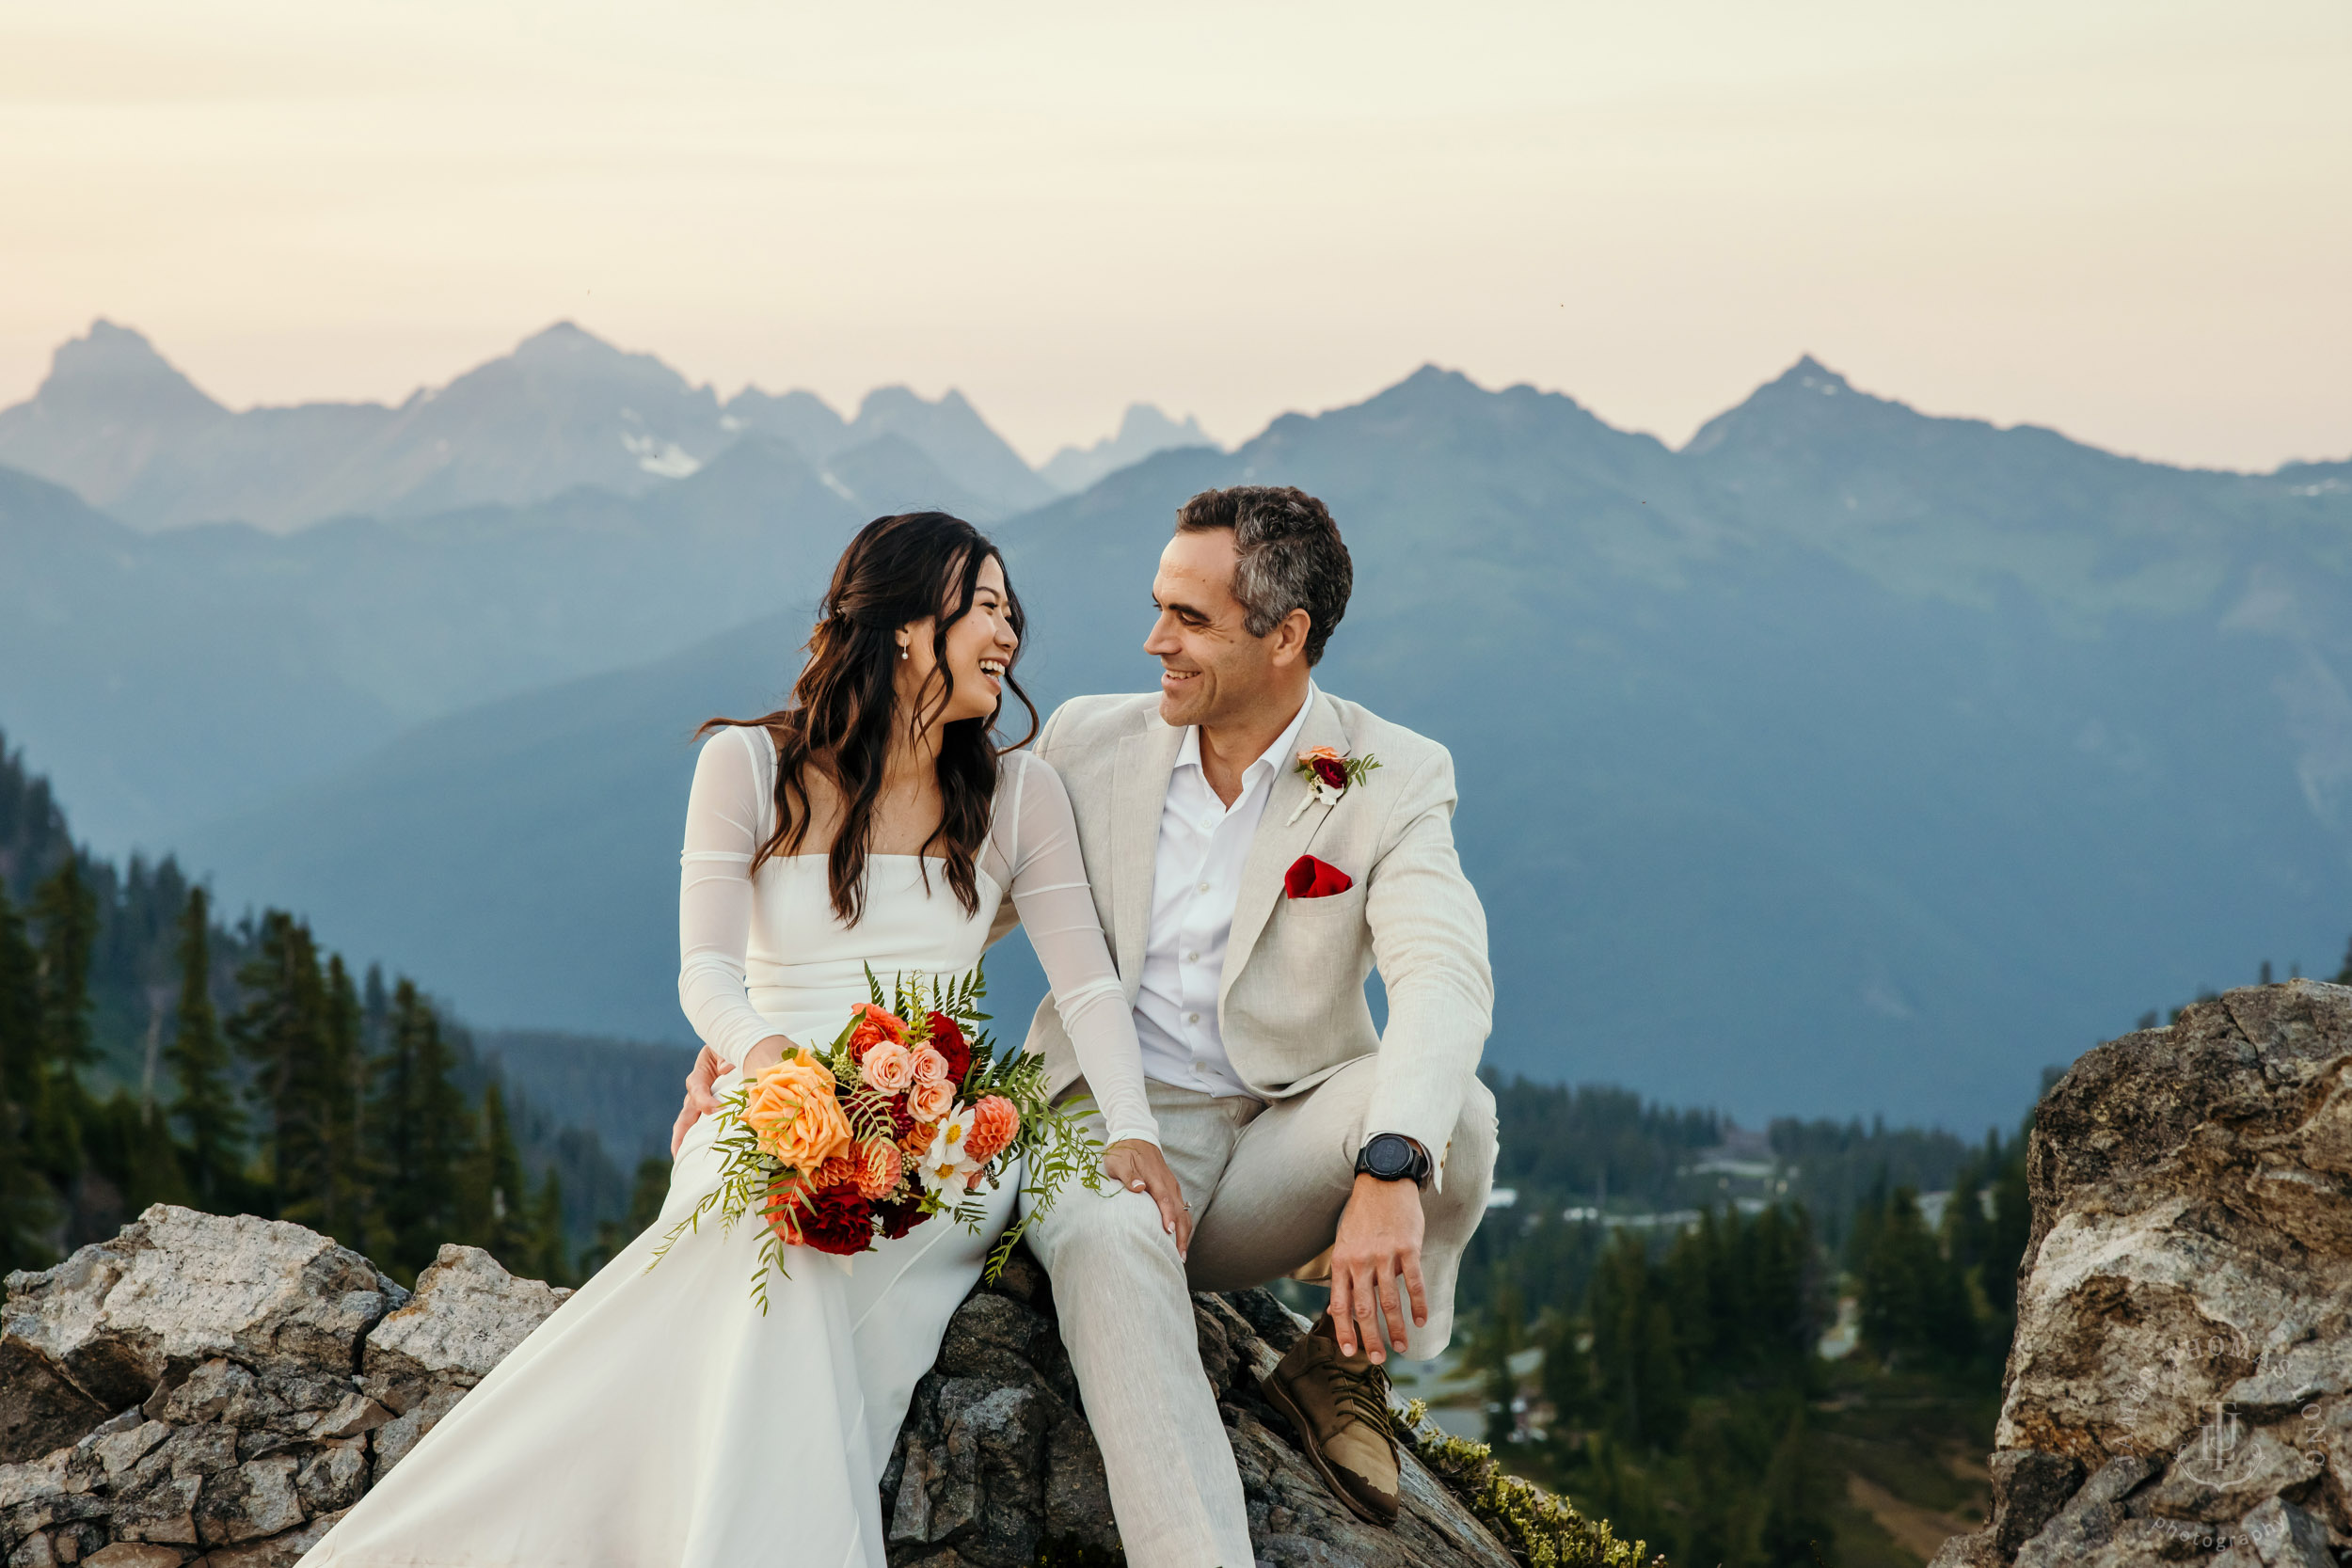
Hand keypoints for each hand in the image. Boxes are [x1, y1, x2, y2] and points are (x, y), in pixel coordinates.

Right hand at [669, 1044, 734, 1155]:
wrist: (730, 1046)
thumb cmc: (728, 1046)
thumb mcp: (725, 1046)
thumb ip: (726, 1056)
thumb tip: (726, 1069)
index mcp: (699, 1076)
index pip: (697, 1091)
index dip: (706, 1102)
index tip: (719, 1110)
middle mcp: (696, 1094)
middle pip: (684, 1117)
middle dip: (681, 1136)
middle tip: (679, 1154)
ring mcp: (701, 1105)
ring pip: (689, 1127)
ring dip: (687, 1144)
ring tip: (684, 1163)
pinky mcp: (710, 1111)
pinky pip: (703, 1128)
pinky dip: (702, 1142)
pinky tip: (704, 1158)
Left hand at [1102, 1139, 1190, 1258]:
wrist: (1136, 1135)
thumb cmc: (1124, 1151)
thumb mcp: (1119, 1161)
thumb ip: (1129, 1175)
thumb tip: (1139, 1188)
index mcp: (1155, 1179)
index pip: (1165, 1200)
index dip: (1168, 1217)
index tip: (1168, 1233)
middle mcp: (1168, 1184)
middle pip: (1180, 1212)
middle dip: (1182, 1235)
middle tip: (1180, 1257)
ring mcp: (1172, 1186)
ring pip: (1184, 1212)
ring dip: (1185, 1233)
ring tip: (1181, 1255)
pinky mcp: (1172, 1188)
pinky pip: (1182, 1209)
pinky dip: (1183, 1225)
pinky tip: (1179, 1239)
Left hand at [1328, 1172, 1427, 1362]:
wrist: (1383, 1181)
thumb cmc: (1362, 1215)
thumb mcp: (1344, 1243)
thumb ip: (1344, 1276)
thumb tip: (1338, 1310)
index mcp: (1342, 1262)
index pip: (1340, 1305)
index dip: (1345, 1331)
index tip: (1350, 1352)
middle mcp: (1360, 1261)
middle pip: (1365, 1309)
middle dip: (1371, 1338)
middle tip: (1379, 1359)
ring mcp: (1385, 1255)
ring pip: (1390, 1301)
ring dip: (1397, 1328)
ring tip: (1403, 1346)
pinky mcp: (1408, 1248)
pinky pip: (1414, 1282)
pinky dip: (1418, 1304)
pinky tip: (1422, 1320)